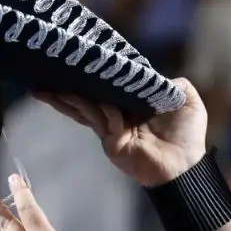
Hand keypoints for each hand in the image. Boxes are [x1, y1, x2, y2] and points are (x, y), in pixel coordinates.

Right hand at [36, 77, 207, 186]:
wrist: (187, 165)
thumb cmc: (188, 136)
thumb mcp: (187, 101)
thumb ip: (175, 84)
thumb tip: (158, 76)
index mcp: (130, 107)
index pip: (105, 91)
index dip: (91, 79)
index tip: (75, 64)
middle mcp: (116, 118)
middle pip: (85, 102)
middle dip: (64, 92)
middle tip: (42, 80)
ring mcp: (112, 133)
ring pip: (86, 110)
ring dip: (68, 99)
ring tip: (47, 89)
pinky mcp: (113, 144)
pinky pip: (105, 120)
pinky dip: (103, 109)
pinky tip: (92, 98)